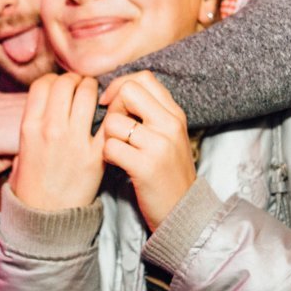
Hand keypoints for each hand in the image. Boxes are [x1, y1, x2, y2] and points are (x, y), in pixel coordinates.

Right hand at [11, 73, 104, 210]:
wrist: (45, 216)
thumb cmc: (34, 182)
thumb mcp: (22, 148)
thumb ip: (34, 122)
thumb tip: (48, 100)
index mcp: (29, 126)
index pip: (44, 84)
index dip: (55, 81)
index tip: (63, 87)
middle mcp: (50, 129)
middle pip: (66, 82)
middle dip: (77, 81)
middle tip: (83, 88)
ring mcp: (73, 141)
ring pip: (88, 92)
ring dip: (94, 90)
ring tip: (97, 99)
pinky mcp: (95, 155)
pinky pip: (108, 121)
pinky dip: (111, 113)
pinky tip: (110, 117)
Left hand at [99, 71, 194, 230]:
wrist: (184, 211)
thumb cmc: (168, 172)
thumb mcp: (169, 137)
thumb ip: (150, 113)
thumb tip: (117, 93)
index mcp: (175, 114)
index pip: (143, 78)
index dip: (120, 86)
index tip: (111, 103)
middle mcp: (169, 125)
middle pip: (128, 92)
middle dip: (112, 107)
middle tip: (114, 128)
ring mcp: (158, 145)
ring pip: (113, 122)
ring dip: (107, 137)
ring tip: (119, 151)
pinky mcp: (145, 167)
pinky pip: (110, 148)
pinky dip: (107, 156)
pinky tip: (118, 164)